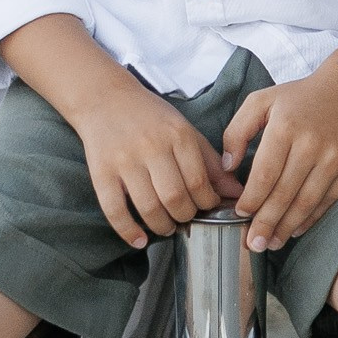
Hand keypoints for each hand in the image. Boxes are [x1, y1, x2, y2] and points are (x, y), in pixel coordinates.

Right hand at [73, 68, 239, 250]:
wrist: (104, 97)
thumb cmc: (150, 116)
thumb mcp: (184, 130)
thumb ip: (211, 162)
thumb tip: (237, 192)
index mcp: (177, 135)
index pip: (199, 181)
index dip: (207, 202)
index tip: (207, 207)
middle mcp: (151, 147)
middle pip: (175, 198)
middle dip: (185, 216)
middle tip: (186, 217)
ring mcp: (124, 161)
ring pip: (148, 207)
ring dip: (162, 226)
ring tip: (167, 227)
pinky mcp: (101, 172)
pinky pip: (115, 210)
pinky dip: (128, 231)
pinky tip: (139, 240)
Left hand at [224, 60, 337, 251]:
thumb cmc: (300, 97)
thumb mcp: (262, 101)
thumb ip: (237, 131)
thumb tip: (227, 167)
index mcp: (285, 127)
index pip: (264, 174)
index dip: (251, 200)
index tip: (240, 215)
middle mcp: (311, 144)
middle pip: (284, 194)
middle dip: (265, 223)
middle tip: (252, 244)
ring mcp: (334, 159)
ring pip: (306, 203)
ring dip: (286, 227)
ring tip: (270, 243)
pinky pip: (327, 201)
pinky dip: (310, 219)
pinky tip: (295, 229)